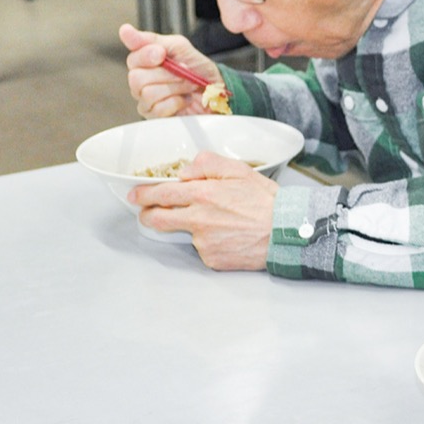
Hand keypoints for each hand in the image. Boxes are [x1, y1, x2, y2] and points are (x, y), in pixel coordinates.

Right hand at [120, 23, 222, 117]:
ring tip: (188, 85)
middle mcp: (140, 81)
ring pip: (148, 93)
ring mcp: (145, 100)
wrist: (217, 91)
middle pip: (137, 78)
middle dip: (167, 74)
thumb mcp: (180, 47)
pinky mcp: (155, 116)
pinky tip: (184, 99)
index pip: (132, 57)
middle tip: (184, 72)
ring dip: (175, 87)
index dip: (146, 56)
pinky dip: (177, 102)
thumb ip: (153, 40)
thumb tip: (124, 30)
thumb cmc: (198, 69)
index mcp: (144, 62)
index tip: (162, 53)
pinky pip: (158, 108)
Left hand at [128, 151, 277, 269]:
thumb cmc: (268, 202)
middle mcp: (199, 219)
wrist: (287, 232)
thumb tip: (186, 171)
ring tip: (222, 223)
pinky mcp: (212, 259)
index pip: (162, 193)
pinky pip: (204, 250)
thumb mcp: (241, 170)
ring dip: (194, 228)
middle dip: (148, 215)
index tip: (136, 194)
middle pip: (159, 219)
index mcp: (204, 194)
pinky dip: (212, 243)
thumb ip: (208, 164)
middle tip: (149, 213)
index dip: (144, 194)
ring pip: (187, 233)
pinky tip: (230, 237)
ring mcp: (204, 242)